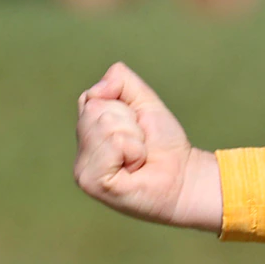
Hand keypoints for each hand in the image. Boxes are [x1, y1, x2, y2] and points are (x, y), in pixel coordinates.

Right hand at [73, 62, 221, 230]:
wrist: (183, 177)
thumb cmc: (164, 143)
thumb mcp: (144, 101)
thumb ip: (121, 82)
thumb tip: (95, 90)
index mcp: (88, 131)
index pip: (91, 97)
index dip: (122, 106)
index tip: (135, 125)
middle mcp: (81, 149)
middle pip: (96, 109)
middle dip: (129, 122)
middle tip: (139, 144)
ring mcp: (82, 168)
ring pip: (106, 125)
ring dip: (134, 138)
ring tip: (138, 156)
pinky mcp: (91, 182)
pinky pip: (114, 144)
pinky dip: (134, 152)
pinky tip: (135, 167)